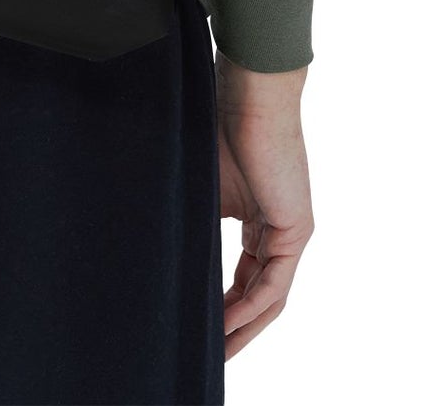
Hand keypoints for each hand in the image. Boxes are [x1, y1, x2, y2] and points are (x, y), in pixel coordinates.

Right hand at [215, 53, 313, 360]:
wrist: (249, 93)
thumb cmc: (219, 123)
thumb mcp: (200, 184)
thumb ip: (191, 219)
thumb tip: (152, 246)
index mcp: (257, 217)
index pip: (243, 276)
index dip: (220, 306)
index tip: (196, 325)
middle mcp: (277, 229)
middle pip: (258, 295)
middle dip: (233, 328)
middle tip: (208, 354)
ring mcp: (290, 230)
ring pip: (268, 297)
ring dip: (243, 328)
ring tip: (217, 353)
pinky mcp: (296, 228)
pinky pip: (273, 284)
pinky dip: (249, 307)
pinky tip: (225, 324)